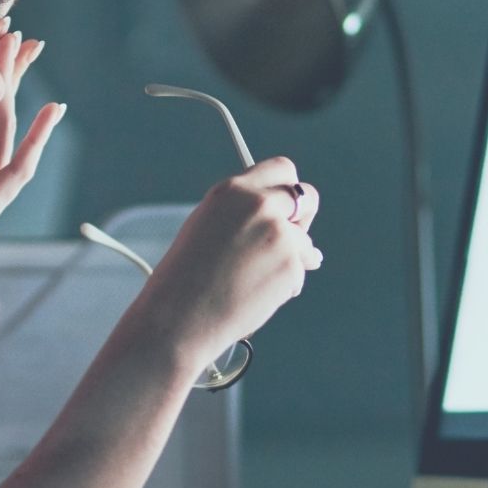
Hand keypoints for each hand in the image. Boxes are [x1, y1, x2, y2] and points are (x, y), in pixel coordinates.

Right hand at [131, 156, 321, 367]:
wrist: (180, 318)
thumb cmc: (186, 278)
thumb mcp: (208, 226)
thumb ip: (245, 214)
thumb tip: (293, 225)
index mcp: (232, 190)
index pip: (281, 169)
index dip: (287, 188)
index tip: (287, 205)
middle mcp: (259, 205)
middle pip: (307, 197)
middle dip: (304, 218)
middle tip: (289, 240)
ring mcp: (278, 234)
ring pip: (305, 242)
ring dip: (291, 259)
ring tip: (251, 280)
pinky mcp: (291, 264)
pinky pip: (301, 271)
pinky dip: (286, 284)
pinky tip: (256, 295)